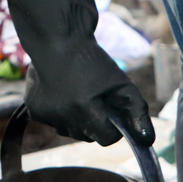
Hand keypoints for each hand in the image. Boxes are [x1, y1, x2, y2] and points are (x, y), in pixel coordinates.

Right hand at [5, 0, 152, 146]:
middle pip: (89, 137)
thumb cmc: (92, 62)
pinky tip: (63, 94)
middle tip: (95, 98)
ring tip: (78, 94)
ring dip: (79, 120)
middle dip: (96, 123)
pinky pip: (56, 124)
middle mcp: (61, 115)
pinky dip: (63, 114)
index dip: (114, 127)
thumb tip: (148, 141)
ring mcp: (45, 115)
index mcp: (83, 108)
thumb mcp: (122, 85)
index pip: (107, 139)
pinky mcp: (34, 111)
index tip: (113, 111)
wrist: (56, 40)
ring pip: (72, 132)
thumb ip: (138, 114)